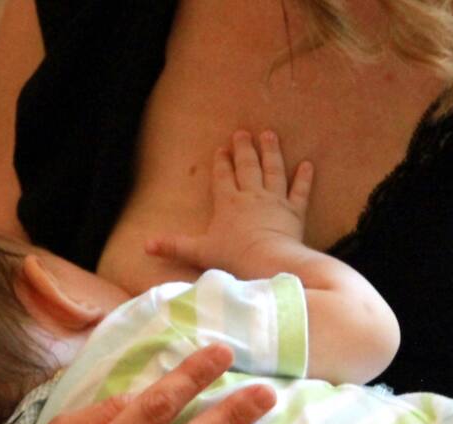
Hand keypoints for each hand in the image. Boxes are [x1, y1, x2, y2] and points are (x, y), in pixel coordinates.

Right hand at [145, 130, 313, 274]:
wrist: (268, 261)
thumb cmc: (233, 257)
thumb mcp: (199, 251)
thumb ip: (174, 245)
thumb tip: (145, 245)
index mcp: (228, 202)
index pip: (223, 177)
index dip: (222, 162)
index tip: (222, 148)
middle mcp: (251, 196)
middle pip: (247, 166)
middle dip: (244, 149)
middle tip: (243, 133)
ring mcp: (275, 201)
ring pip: (273, 170)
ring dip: (271, 152)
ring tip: (269, 135)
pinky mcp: (295, 211)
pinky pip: (300, 191)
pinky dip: (304, 178)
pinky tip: (307, 164)